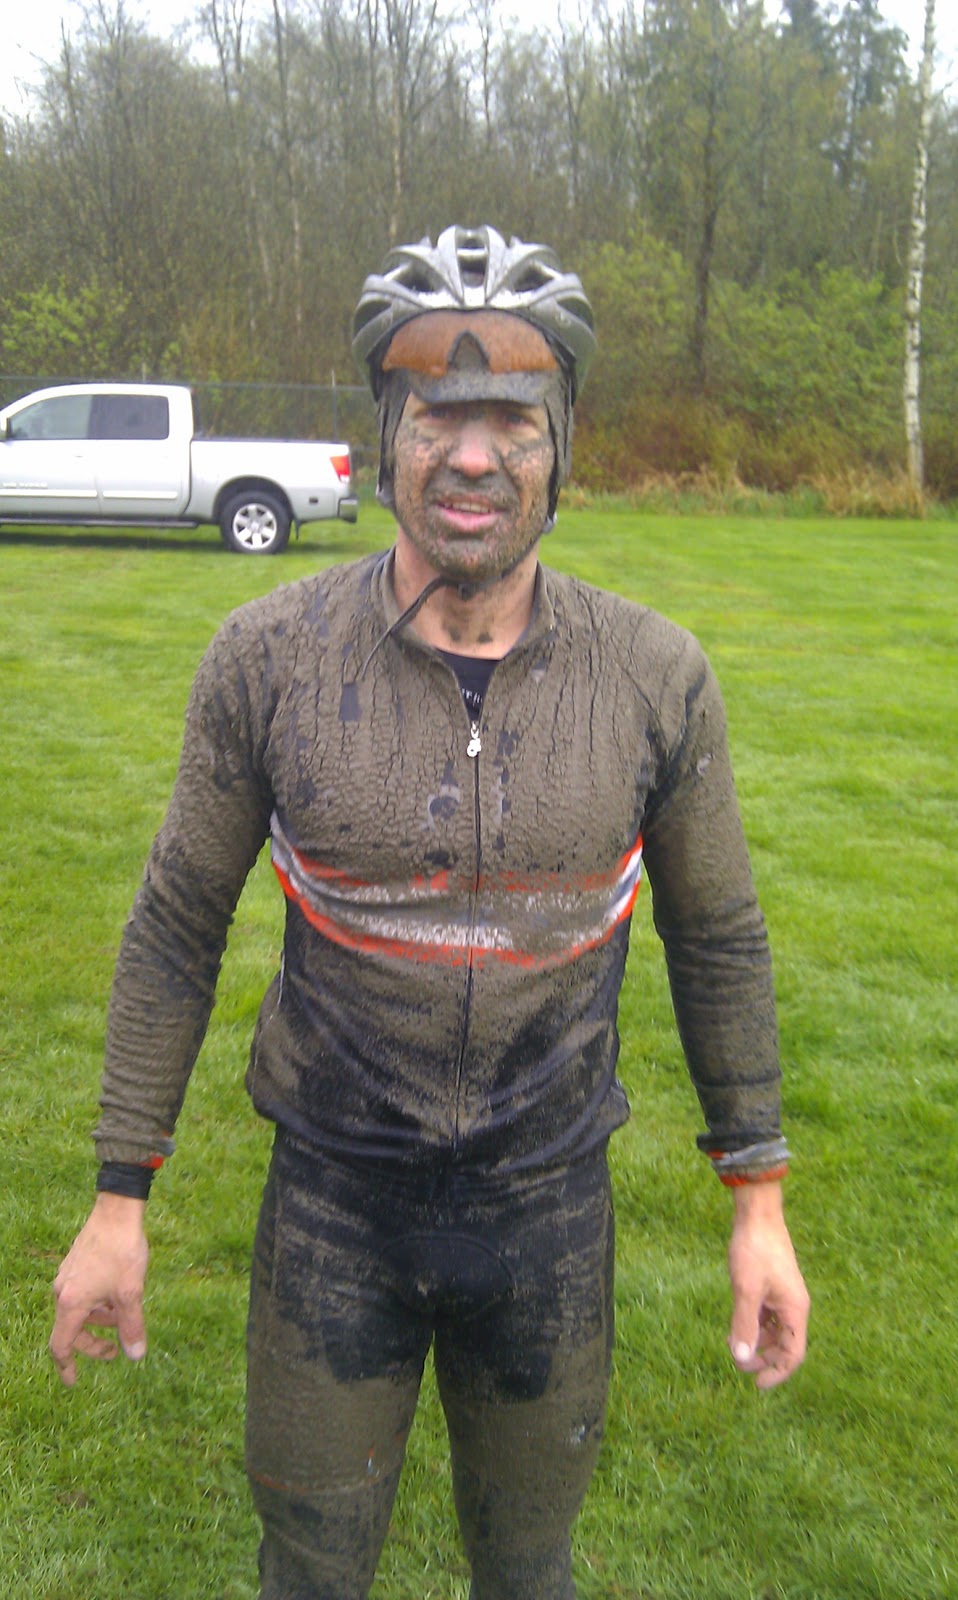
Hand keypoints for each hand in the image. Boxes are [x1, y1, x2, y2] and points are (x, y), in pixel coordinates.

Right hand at [50, 1193, 148, 1387]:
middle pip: (72, 1330)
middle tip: (117, 1349)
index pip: (61, 1345)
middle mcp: (63, 1291)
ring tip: (125, 1314)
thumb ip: (132, 1327)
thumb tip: (135, 1356)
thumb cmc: (122, 1251)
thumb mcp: (131, 1293)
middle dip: (93, 1344)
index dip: (67, 1367)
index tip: (74, 1381)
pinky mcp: (75, 1263)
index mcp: (72, 1303)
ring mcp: (67, 1276)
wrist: (117, 1211)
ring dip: (99, 1320)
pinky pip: (82, 1293)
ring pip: (80, 1310)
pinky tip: (119, 1293)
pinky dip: (98, 1303)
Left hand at [727, 1181, 808, 1389]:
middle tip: (738, 1365)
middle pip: (785, 1346)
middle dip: (764, 1360)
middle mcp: (793, 1306)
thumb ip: (744, 1324)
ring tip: (732, 1346)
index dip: (778, 1373)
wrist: (757, 1214)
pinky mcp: (771, 1287)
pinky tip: (734, 1329)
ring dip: (757, 1344)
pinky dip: (753, 1327)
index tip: (757, 1385)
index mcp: (795, 1310)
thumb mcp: (745, 1290)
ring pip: (774, 1332)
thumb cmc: (754, 1250)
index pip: (794, 1354)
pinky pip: (766, 1317)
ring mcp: (782, 1296)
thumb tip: (741, 1358)